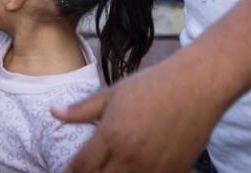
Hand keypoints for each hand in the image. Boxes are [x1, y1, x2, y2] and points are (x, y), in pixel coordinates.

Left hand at [56, 58, 215, 172]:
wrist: (197, 87)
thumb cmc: (153, 85)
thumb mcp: (113, 94)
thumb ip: (82, 110)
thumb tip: (54, 113)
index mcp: (110, 136)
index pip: (81, 166)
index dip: (70, 172)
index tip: (68, 171)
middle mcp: (129, 156)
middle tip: (91, 168)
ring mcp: (152, 168)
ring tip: (112, 167)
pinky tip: (135, 169)